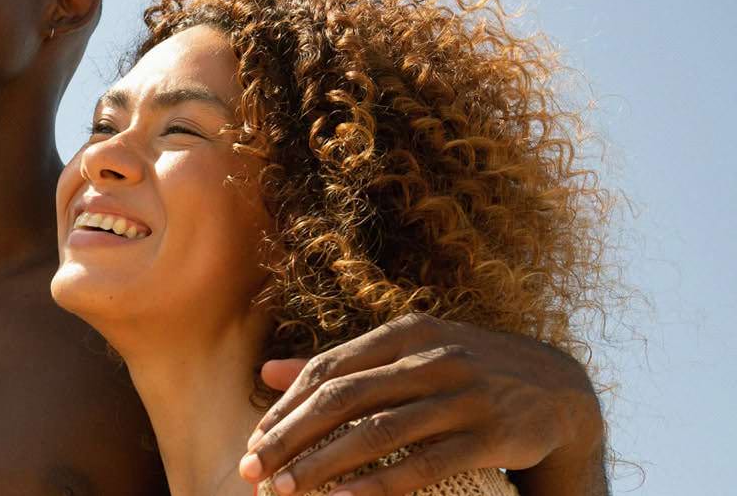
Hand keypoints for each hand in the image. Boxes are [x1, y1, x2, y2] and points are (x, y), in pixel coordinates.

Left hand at [238, 313, 604, 495]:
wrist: (561, 390)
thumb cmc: (466, 371)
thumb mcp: (408, 352)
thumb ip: (341, 363)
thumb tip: (267, 372)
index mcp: (406, 334)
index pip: (328, 369)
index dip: (286, 408)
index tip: (254, 443)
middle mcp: (432, 358)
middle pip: (343, 399)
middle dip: (291, 438)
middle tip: (254, 472)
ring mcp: (463, 396)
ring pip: (377, 432)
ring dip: (324, 464)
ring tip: (286, 491)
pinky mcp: (491, 435)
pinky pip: (425, 462)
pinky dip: (381, 483)